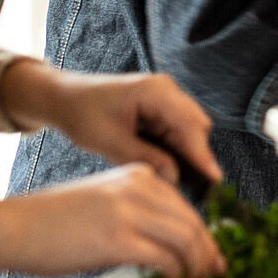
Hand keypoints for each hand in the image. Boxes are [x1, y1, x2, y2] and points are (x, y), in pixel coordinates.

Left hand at [0, 60, 220, 186]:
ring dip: (187, 152)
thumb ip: (145, 159)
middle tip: (198, 187)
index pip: (189, 125)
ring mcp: (164, 97)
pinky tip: (171, 167)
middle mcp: (166, 90)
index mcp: (156, 91)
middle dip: (197, 154)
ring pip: (188, 129)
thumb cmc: (82, 114)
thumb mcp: (111, 141)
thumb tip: (174, 178)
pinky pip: (176, 129)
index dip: (203, 153)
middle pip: (196, 125)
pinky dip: (176, 148)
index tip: (215, 178)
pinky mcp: (159, 107)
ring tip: (185, 181)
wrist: (63, 98)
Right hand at [0, 165, 224, 276]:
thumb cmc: (52, 221)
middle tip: (217, 271)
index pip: (184, 206)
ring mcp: (130, 211)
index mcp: (138, 175)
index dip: (203, 234)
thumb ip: (138, 212)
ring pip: (186, 239)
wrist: (13, 226)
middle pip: (191, 222)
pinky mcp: (119, 239)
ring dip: (198, 264)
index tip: (210, 255)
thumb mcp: (103, 202)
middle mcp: (139, 187)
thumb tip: (169, 243)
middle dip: (208, 251)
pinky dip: (177, 273)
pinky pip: (165, 258)